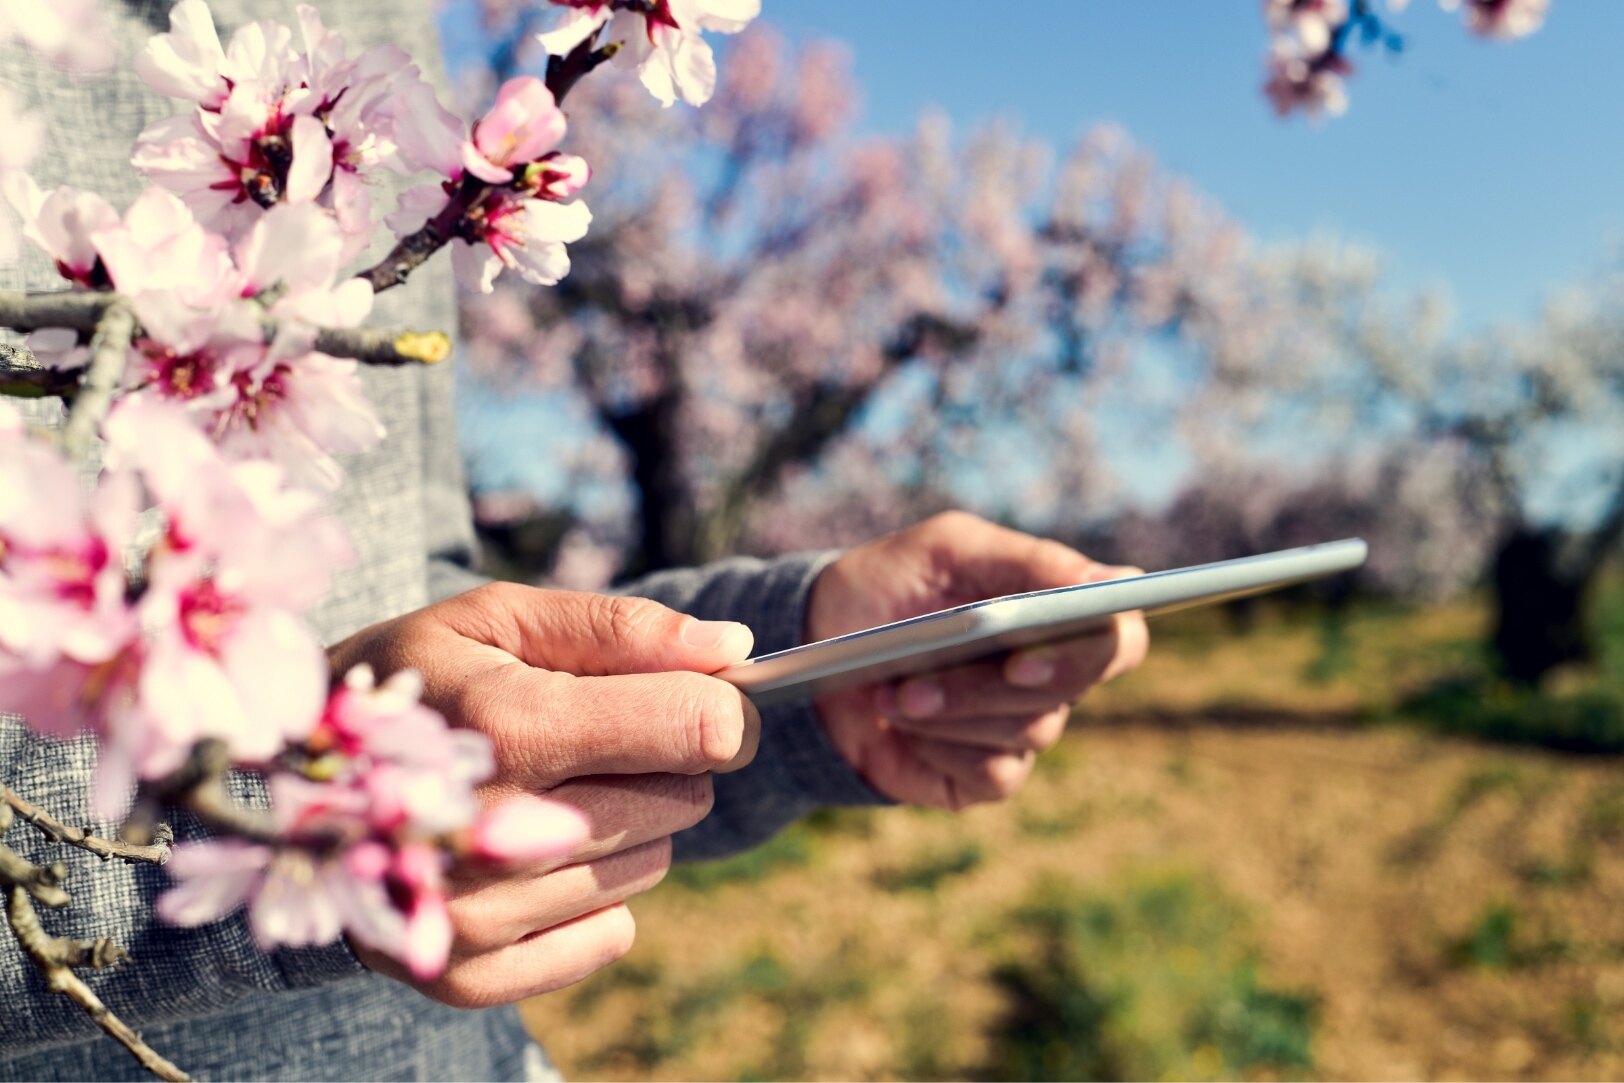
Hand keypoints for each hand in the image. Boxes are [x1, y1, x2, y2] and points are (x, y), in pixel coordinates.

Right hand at [325, 583, 759, 1007]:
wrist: (301, 773)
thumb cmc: (420, 677)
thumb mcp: (502, 618)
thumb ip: (622, 629)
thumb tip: (734, 648)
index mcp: (505, 724)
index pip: (699, 726)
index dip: (721, 705)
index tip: (696, 694)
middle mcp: (490, 830)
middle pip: (685, 799)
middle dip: (661, 760)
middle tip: (587, 739)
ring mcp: (473, 915)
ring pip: (652, 865)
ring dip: (626, 824)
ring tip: (545, 790)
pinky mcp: (467, 975)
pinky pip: (612, 934)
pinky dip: (592, 895)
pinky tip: (528, 853)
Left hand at [809, 512, 1147, 809]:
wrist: (822, 644)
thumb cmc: (895, 584)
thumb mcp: (949, 549)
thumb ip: (1029, 560)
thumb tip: (1108, 583)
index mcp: (1060, 612)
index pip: (1122, 636)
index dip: (1099, 644)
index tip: (1030, 651)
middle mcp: (1056, 675)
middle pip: (1073, 686)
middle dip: (995, 681)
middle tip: (929, 678)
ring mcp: (1025, 726)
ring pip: (1029, 729)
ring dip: (954, 708)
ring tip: (891, 693)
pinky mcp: (988, 775)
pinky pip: (995, 774)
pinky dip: (941, 746)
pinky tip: (898, 723)